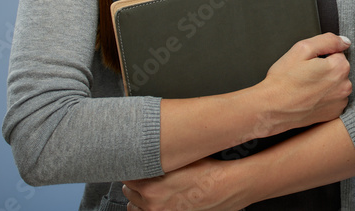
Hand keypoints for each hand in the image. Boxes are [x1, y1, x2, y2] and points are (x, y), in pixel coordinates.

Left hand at [122, 158, 245, 210]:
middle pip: (128, 191)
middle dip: (134, 180)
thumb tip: (146, 150)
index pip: (126, 176)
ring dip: (137, 196)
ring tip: (148, 186)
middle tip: (143, 170)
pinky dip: (147, 206)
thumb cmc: (208, 172)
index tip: (135, 160)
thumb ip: (159, 158)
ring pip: (133, 206)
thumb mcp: (181, 159)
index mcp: (152, 188)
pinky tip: (157, 197)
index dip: (131, 165)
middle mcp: (153, 205)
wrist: (227, 188)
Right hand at [254, 32, 351, 136]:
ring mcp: (340, 102)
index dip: (321, 56)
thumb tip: (344, 41)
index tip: (308, 64)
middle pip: (338, 69)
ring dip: (325, 83)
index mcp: (339, 68)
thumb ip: (328, 40)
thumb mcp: (302, 49)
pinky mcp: (334, 113)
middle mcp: (344, 86)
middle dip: (325, 69)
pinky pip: (333, 98)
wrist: (272, 109)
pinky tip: (310, 98)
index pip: (337, 53)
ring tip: (306, 87)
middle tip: (305, 75)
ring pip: (336, 84)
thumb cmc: (284, 81)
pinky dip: (324, 97)